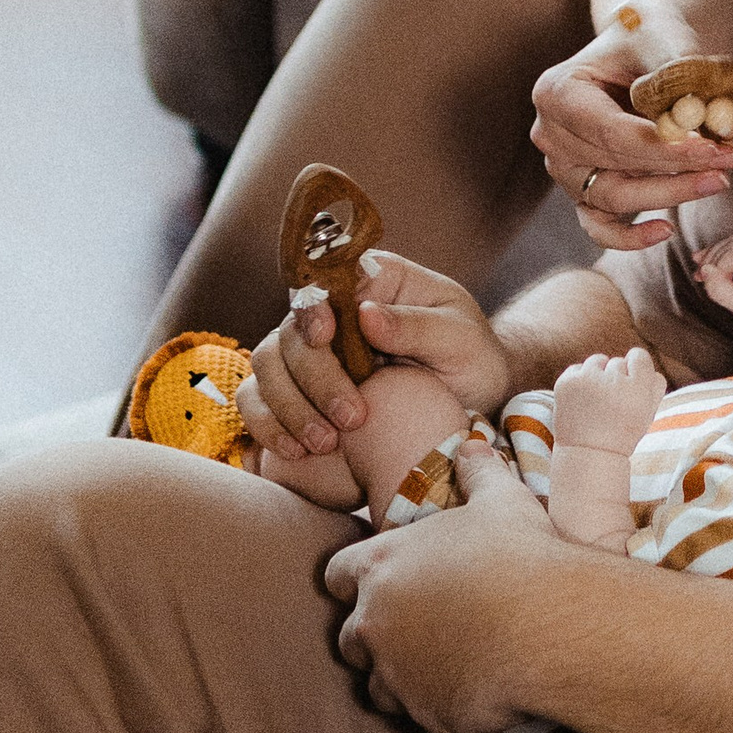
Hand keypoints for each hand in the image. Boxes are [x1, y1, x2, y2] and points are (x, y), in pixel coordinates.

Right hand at [234, 250, 510, 465]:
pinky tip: (296, 449)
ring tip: (326, 442)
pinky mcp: (301, 392)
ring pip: (268, 367)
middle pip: (290, 333)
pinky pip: (259, 400)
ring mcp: (312, 352)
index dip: (312, 309)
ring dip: (289, 407)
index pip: (322, 284)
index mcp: (370, 283)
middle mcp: (332, 312)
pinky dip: (268, 425)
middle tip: (351, 418)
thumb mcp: (462, 340)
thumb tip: (366, 316)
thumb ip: (417, 325)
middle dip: (313, 378)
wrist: (473, 403)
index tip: (325, 337)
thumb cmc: (473, 360)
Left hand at [321, 439, 557, 732]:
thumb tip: (473, 445)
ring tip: (452, 675)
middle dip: (377, 639)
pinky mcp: (429, 719)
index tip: (380, 584)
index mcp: (380, 566)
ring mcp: (397, 677)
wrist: (550, 626)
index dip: (354, 581)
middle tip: (421, 634)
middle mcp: (375, 624)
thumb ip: (478, 472)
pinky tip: (488, 716)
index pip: (335, 575)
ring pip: (381, 691)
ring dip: (408, 684)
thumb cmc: (521, 556)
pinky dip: (455, 724)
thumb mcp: (501, 500)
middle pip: (350, 640)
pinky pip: (435, 728)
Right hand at [531, 12, 732, 247]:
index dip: (662, 145)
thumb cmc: (647, 37)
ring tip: (718, 179)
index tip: (710, 146)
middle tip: (730, 158)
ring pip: (614, 198)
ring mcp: (565, 169)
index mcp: (557, 92)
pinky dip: (629, 236)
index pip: (611, 131)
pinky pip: (599, 227)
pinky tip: (667, 230)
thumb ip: (686, 76)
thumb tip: (724, 122)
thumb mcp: (663, 37)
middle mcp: (551, 135)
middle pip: (616, 165)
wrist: (639, 47)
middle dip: (678, 165)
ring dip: (669, 193)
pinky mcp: (583, 192)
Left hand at [552, 344, 666, 453]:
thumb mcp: (648, 412)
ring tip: (597, 401)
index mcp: (638, 389)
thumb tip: (639, 357)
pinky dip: (580, 380)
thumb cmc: (623, 433)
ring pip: (598, 360)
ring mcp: (587, 380)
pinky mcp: (567, 382)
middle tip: (613, 404)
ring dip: (599, 375)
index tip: (632, 383)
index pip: (639, 356)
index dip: (636, 368)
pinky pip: (578, 367)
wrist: (588, 453)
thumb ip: (654, 384)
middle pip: (619, 361)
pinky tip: (583, 401)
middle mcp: (614, 381)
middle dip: (618, 378)